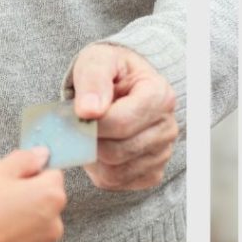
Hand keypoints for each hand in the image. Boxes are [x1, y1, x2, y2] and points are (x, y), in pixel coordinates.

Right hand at [0, 147, 66, 241]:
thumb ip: (24, 159)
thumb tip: (41, 154)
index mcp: (50, 197)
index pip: (52, 173)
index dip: (30, 171)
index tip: (12, 177)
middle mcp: (54, 225)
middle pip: (46, 201)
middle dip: (27, 196)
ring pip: (36, 224)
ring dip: (21, 220)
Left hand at [70, 43, 178, 190]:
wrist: (121, 83)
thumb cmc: (110, 70)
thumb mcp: (98, 59)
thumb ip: (93, 79)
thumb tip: (88, 111)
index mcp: (159, 95)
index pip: (120, 123)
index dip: (91, 122)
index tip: (75, 113)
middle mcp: (167, 128)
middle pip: (117, 150)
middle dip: (88, 138)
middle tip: (74, 123)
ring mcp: (162, 154)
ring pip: (115, 170)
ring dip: (91, 155)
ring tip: (86, 132)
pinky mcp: (151, 173)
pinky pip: (116, 182)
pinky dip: (98, 168)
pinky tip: (96, 145)